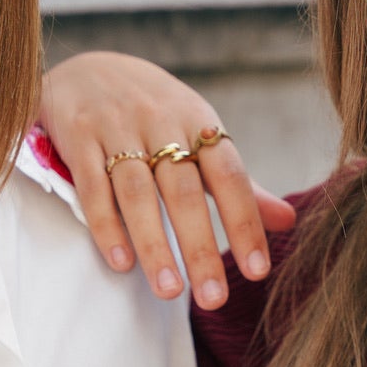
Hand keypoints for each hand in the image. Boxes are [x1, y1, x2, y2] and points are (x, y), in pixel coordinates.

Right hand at [39, 52, 296, 307]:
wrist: (86, 67)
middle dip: (201, 247)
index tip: (258, 271)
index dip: (245, 223)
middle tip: (214, 299)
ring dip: (156, 245)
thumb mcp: (200, 138)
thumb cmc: (155, 114)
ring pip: (138, 193)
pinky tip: (122, 263)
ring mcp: (116, 128)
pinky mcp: (77, 137)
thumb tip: (288, 222)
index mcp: (199, 122)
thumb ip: (240, 185)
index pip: (230, 177)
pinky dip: (107, 226)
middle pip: (185, 192)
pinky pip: (93, 187)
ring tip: (171, 292)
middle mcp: (161, 121)